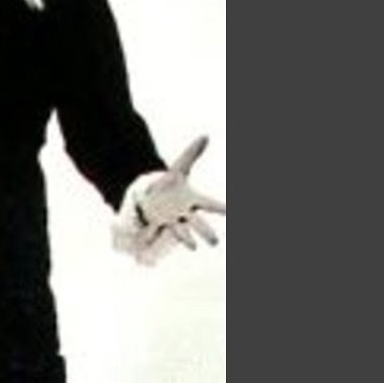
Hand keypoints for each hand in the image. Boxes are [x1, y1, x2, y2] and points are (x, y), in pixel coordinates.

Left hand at [137, 136, 226, 252]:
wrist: (153, 198)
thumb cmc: (170, 184)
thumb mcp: (179, 167)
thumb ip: (192, 153)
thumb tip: (206, 136)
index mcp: (192, 200)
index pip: (209, 204)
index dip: (221, 208)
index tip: (232, 212)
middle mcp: (184, 214)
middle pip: (197, 223)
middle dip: (206, 232)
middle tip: (215, 241)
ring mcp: (171, 222)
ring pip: (180, 232)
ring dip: (186, 239)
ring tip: (194, 247)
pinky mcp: (157, 226)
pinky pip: (155, 232)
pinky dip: (153, 237)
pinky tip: (151, 245)